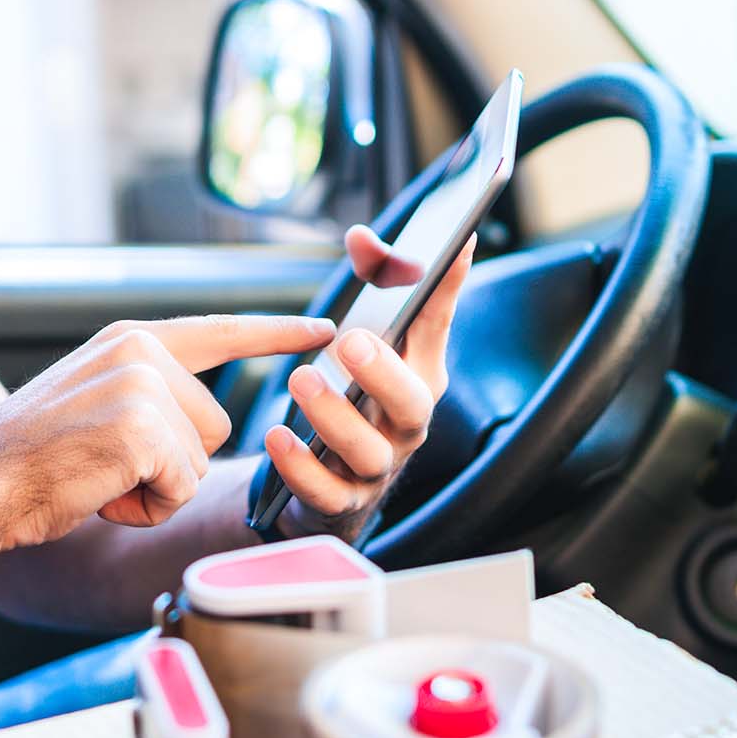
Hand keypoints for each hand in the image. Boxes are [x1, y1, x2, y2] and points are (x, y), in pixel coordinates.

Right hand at [0, 314, 336, 548]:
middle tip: (108, 467)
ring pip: (201, 460)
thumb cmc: (31, 460)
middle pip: (216, 425)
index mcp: (129, 340)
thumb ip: (147, 394)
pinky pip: (181, 487)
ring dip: (159, 488)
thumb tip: (205, 423)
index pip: (221, 330)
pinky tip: (102, 494)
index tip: (326, 330)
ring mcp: (142, 386)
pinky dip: (146, 508)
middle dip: (173, 464)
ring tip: (101, 479)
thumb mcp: (95, 402)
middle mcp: (139, 351)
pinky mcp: (143, 429)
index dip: (278, 334)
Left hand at [269, 224, 472, 541]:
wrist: (330, 482)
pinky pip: (327, 491)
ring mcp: (376, 466)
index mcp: (417, 376)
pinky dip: (302, 466)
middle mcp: (405, 424)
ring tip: (300, 379)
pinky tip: (278, 437)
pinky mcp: (341, 500)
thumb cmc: (353, 397)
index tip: (458, 240)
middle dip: (384, 372)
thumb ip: (369, 283)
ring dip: (334, 415)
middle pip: (412, 404)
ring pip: (367, 451)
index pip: (436, 326)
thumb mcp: (363, 341)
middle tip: (351, 340)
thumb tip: (362, 237)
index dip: (447, 285)